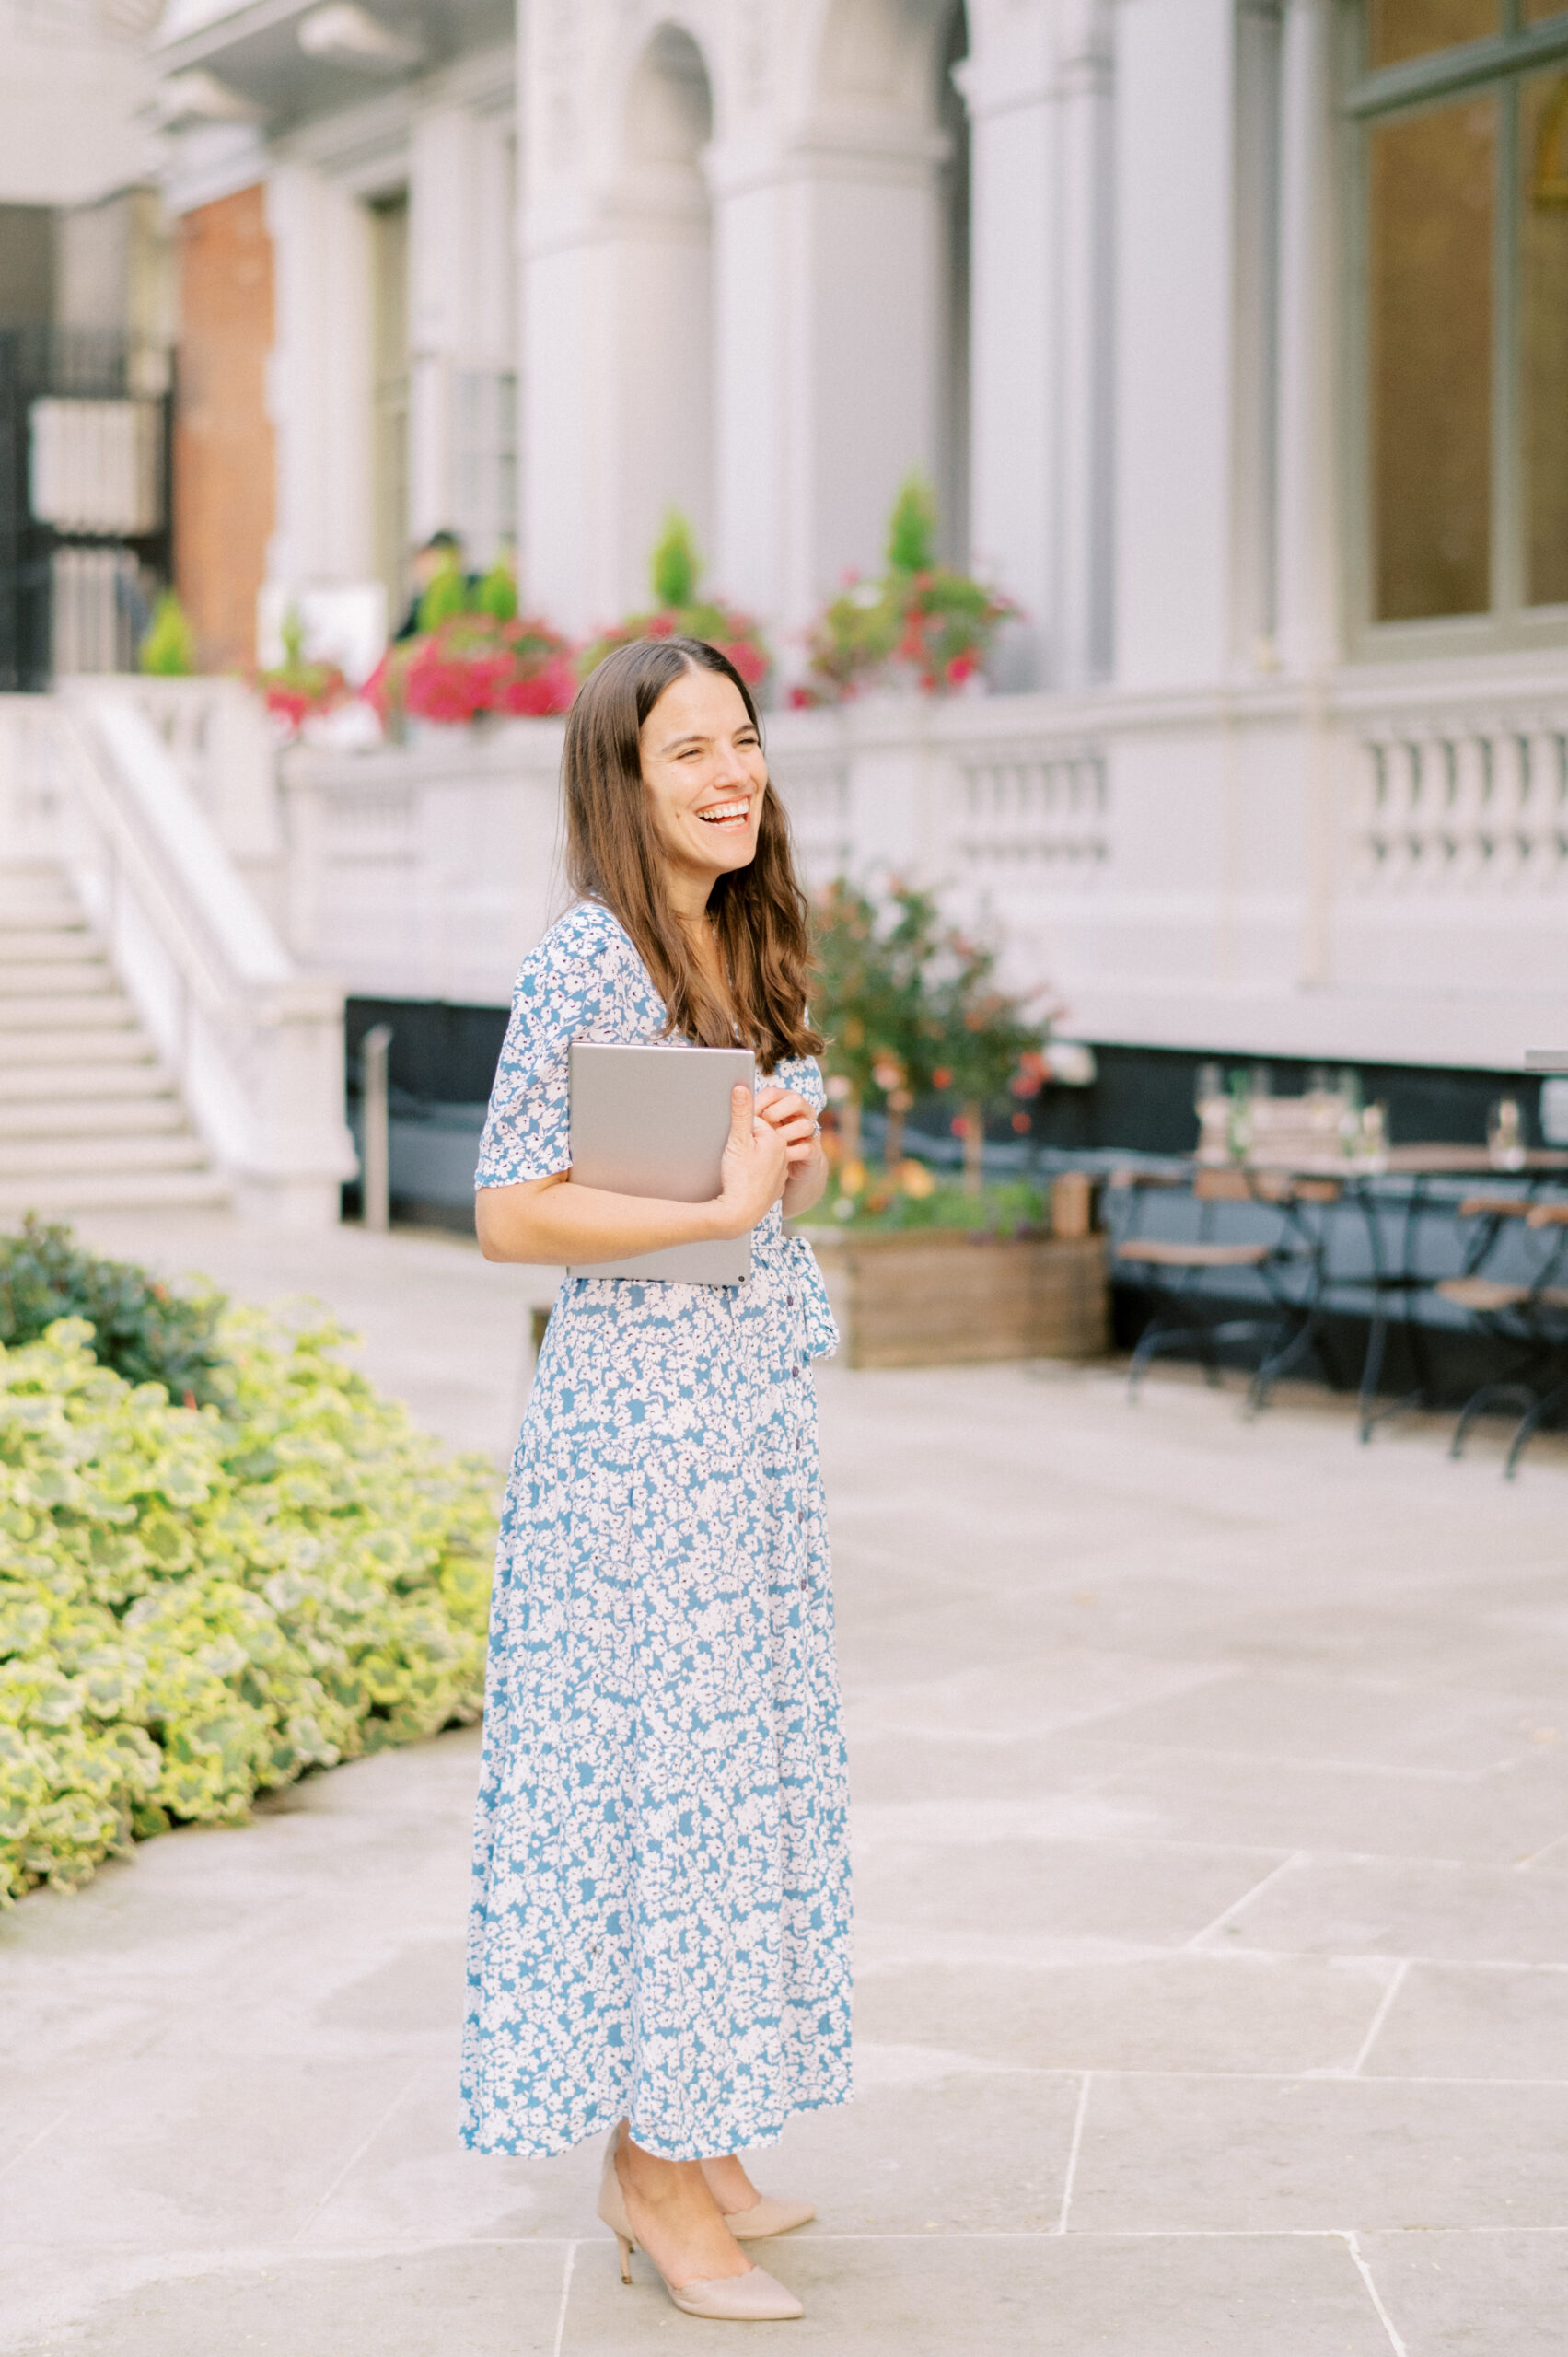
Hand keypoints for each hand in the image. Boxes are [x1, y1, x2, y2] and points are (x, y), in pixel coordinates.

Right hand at [714, 1084, 790, 1235]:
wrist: (740, 1214)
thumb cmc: (739, 1177)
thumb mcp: (737, 1141)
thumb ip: (741, 1113)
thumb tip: (742, 1086)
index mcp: (777, 1140)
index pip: (755, 1123)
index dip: (739, 1131)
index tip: (732, 1144)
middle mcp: (784, 1155)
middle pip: (760, 1138)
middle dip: (746, 1143)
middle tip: (735, 1160)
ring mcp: (781, 1172)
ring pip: (763, 1156)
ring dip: (751, 1159)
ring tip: (739, 1171)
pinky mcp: (775, 1187)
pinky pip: (765, 1173)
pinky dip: (755, 1174)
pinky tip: (745, 1181)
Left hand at [754, 1086, 820, 1168]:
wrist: (787, 1170)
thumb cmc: (766, 1142)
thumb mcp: (756, 1127)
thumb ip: (748, 1114)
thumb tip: (731, 1103)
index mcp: (784, 1102)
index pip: (773, 1093)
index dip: (760, 1101)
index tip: (748, 1112)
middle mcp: (801, 1113)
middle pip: (796, 1101)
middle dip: (776, 1111)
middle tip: (763, 1123)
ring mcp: (809, 1131)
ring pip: (806, 1124)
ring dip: (786, 1132)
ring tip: (771, 1141)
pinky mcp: (813, 1151)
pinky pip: (808, 1148)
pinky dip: (793, 1152)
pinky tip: (781, 1156)